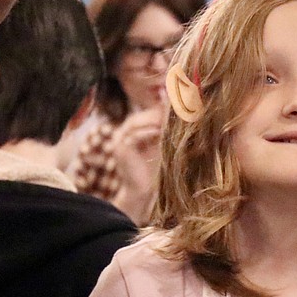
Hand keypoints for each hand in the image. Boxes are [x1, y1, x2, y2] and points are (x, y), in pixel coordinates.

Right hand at [110, 106, 165, 223]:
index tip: (174, 106)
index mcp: (130, 132)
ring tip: (167, 119)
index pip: (143, 115)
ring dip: (152, 120)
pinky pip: (134, 136)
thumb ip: (164, 130)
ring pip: (135, 123)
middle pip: (139, 117)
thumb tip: (178, 114)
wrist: (143, 190)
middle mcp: (121, 134)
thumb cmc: (154, 169)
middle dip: (155, 113)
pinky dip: (147, 132)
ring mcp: (118, 141)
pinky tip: (160, 131)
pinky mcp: (120, 149)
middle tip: (171, 110)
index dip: (158, 110)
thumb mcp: (160, 146)